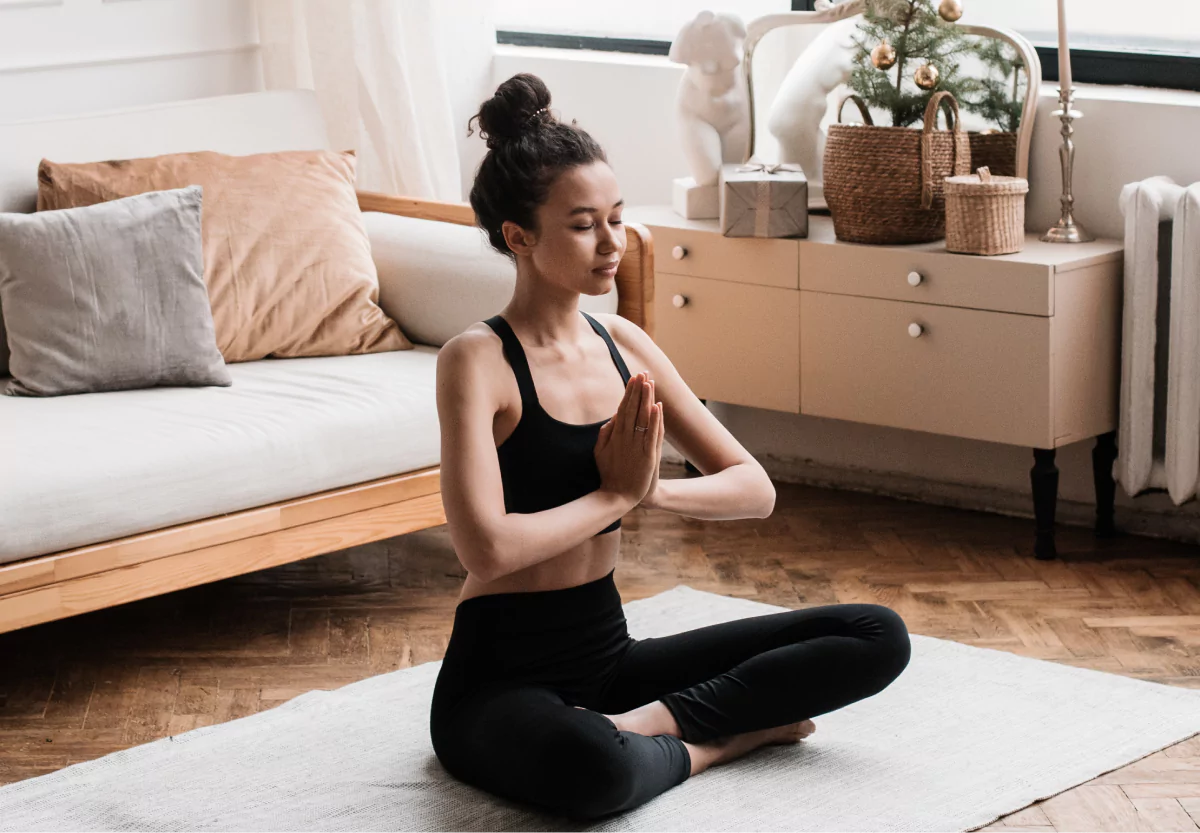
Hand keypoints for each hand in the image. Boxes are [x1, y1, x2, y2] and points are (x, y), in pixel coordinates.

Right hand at [594, 371, 662, 506]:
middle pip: (633, 409)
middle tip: (643, 373)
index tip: (634, 377)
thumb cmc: (609, 474)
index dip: (629, 392)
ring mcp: (636, 446)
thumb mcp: (599, 452)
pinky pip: (651, 435)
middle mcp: (625, 438)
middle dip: (638, 390)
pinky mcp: (647, 457)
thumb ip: (605, 433)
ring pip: (642, 418)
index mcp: (615, 435)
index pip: (623, 408)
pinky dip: (654, 421)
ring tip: (650, 382)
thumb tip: (612, 416)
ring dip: (646, 399)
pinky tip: (657, 407)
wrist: (618, 497)